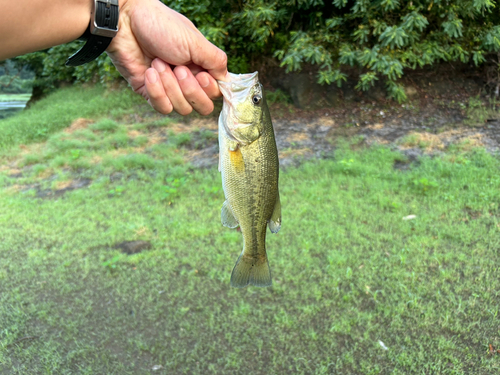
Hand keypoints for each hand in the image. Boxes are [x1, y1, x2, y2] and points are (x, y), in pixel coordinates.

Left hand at [106, 0, 226, 115]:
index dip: (210, 89)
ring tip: (158, 63)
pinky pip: (163, 108)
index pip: (215, 93)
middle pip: (202, 107)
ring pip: (182, 108)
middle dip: (191, 90)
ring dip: (170, 86)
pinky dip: (157, 92)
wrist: (125, 22)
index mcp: (201, 66)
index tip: (202, 74)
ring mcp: (168, 89)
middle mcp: (187, 80)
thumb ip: (216, 61)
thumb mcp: (195, 42)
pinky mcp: (150, 93)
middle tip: (179, 68)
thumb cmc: (161, 25)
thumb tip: (227, 81)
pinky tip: (150, 73)